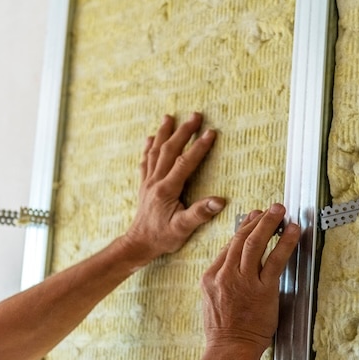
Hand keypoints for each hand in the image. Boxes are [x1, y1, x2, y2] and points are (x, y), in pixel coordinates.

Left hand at [122, 113, 224, 264]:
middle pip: (169, 150)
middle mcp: (155, 181)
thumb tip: (220, 201)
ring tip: (169, 117)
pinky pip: (145, 161)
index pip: (185, 163)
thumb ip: (200, 213)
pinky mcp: (144, 185)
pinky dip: (148, 148)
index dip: (199, 147)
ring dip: (164, 133)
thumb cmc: (162, 238)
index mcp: (167, 190)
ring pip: (156, 151)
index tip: (211, 132)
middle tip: (195, 115)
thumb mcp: (183, 229)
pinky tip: (150, 139)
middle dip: (183, 131)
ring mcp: (148, 182)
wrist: (138, 244)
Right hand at [200, 204, 299, 352]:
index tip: (252, 219)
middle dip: (256, 220)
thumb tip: (234, 265)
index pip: (228, 246)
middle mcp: (225, 275)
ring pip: (254, 244)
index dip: (243, 229)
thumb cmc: (224, 331)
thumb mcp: (212, 301)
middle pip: (240, 239)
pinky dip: (285, 243)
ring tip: (280, 211)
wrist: (229, 350)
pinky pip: (275, 260)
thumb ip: (222, 281)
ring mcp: (243, 282)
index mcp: (210, 277)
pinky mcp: (262, 290)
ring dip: (269, 223)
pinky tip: (292, 231)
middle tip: (270, 209)